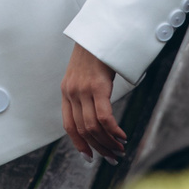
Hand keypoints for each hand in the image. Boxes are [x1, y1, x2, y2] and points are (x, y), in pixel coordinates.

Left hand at [61, 44, 126, 162]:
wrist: (99, 31)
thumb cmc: (96, 53)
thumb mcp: (84, 74)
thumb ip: (85, 92)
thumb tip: (96, 111)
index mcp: (66, 92)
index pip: (69, 126)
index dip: (79, 144)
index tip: (90, 157)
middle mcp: (72, 93)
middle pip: (83, 130)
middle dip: (99, 148)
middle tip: (113, 157)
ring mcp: (83, 90)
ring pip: (93, 127)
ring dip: (108, 142)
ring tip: (120, 149)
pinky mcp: (98, 86)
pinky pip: (104, 117)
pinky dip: (114, 130)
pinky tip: (122, 135)